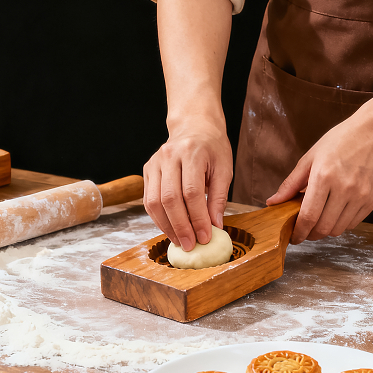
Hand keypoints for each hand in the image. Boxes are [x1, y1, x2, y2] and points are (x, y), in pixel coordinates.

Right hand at [143, 119, 232, 250]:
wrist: (194, 127)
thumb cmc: (213, 148)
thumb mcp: (224, 169)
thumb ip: (219, 198)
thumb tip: (215, 226)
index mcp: (191, 153)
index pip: (192, 192)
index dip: (198, 218)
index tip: (205, 237)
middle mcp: (169, 156)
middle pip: (170, 199)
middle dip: (181, 226)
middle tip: (191, 245)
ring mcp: (154, 163)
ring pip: (155, 202)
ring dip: (167, 226)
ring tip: (180, 241)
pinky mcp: (147, 170)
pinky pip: (149, 200)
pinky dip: (158, 219)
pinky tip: (170, 229)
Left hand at [266, 110, 372, 243]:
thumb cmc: (342, 140)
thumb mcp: (311, 157)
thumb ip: (291, 183)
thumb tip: (272, 202)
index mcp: (324, 176)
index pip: (308, 216)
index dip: (299, 232)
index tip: (294, 237)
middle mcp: (344, 188)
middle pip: (323, 227)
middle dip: (310, 234)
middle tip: (304, 231)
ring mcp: (361, 196)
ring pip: (338, 229)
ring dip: (326, 230)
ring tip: (320, 220)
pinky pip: (353, 223)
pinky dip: (341, 223)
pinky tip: (336, 212)